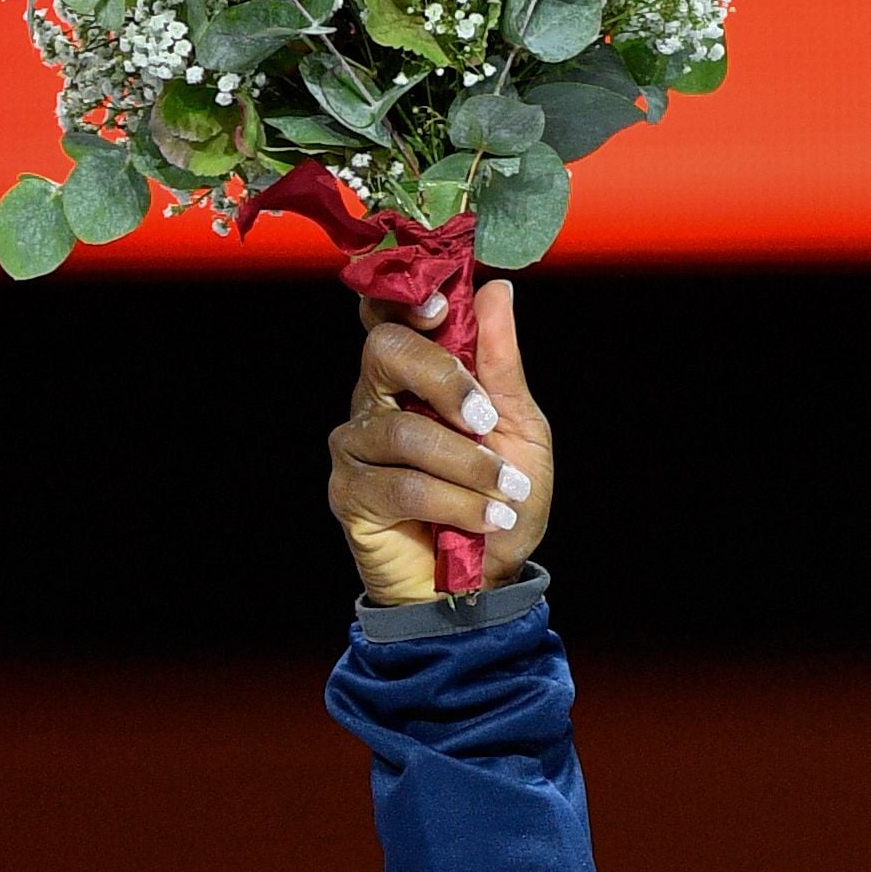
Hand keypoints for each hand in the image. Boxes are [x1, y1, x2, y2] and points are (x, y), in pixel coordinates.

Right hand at [327, 278, 552, 603]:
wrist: (489, 580)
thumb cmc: (501, 500)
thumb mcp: (520, 430)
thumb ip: (501, 364)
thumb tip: (495, 291)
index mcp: (415, 375)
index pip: (391, 316)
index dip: (406, 301)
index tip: (443, 309)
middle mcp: (377, 400)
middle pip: (386, 352)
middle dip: (444, 378)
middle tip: (485, 419)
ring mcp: (357, 446)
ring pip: (404, 430)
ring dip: (468, 465)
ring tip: (507, 494)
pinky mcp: (350, 494)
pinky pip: (401, 486)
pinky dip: (455, 503)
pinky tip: (488, 519)